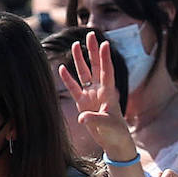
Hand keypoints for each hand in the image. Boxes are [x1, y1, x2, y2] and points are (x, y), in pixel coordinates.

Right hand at [60, 33, 134, 158]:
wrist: (113, 141)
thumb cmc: (115, 132)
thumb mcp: (107, 125)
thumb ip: (94, 119)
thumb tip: (82, 118)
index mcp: (109, 92)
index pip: (107, 71)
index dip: (106, 58)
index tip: (105, 43)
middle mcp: (100, 90)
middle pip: (95, 66)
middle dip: (92, 51)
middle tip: (90, 34)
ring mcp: (91, 95)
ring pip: (84, 73)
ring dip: (79, 60)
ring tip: (75, 45)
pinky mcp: (83, 104)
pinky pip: (74, 88)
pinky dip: (68, 79)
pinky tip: (61, 68)